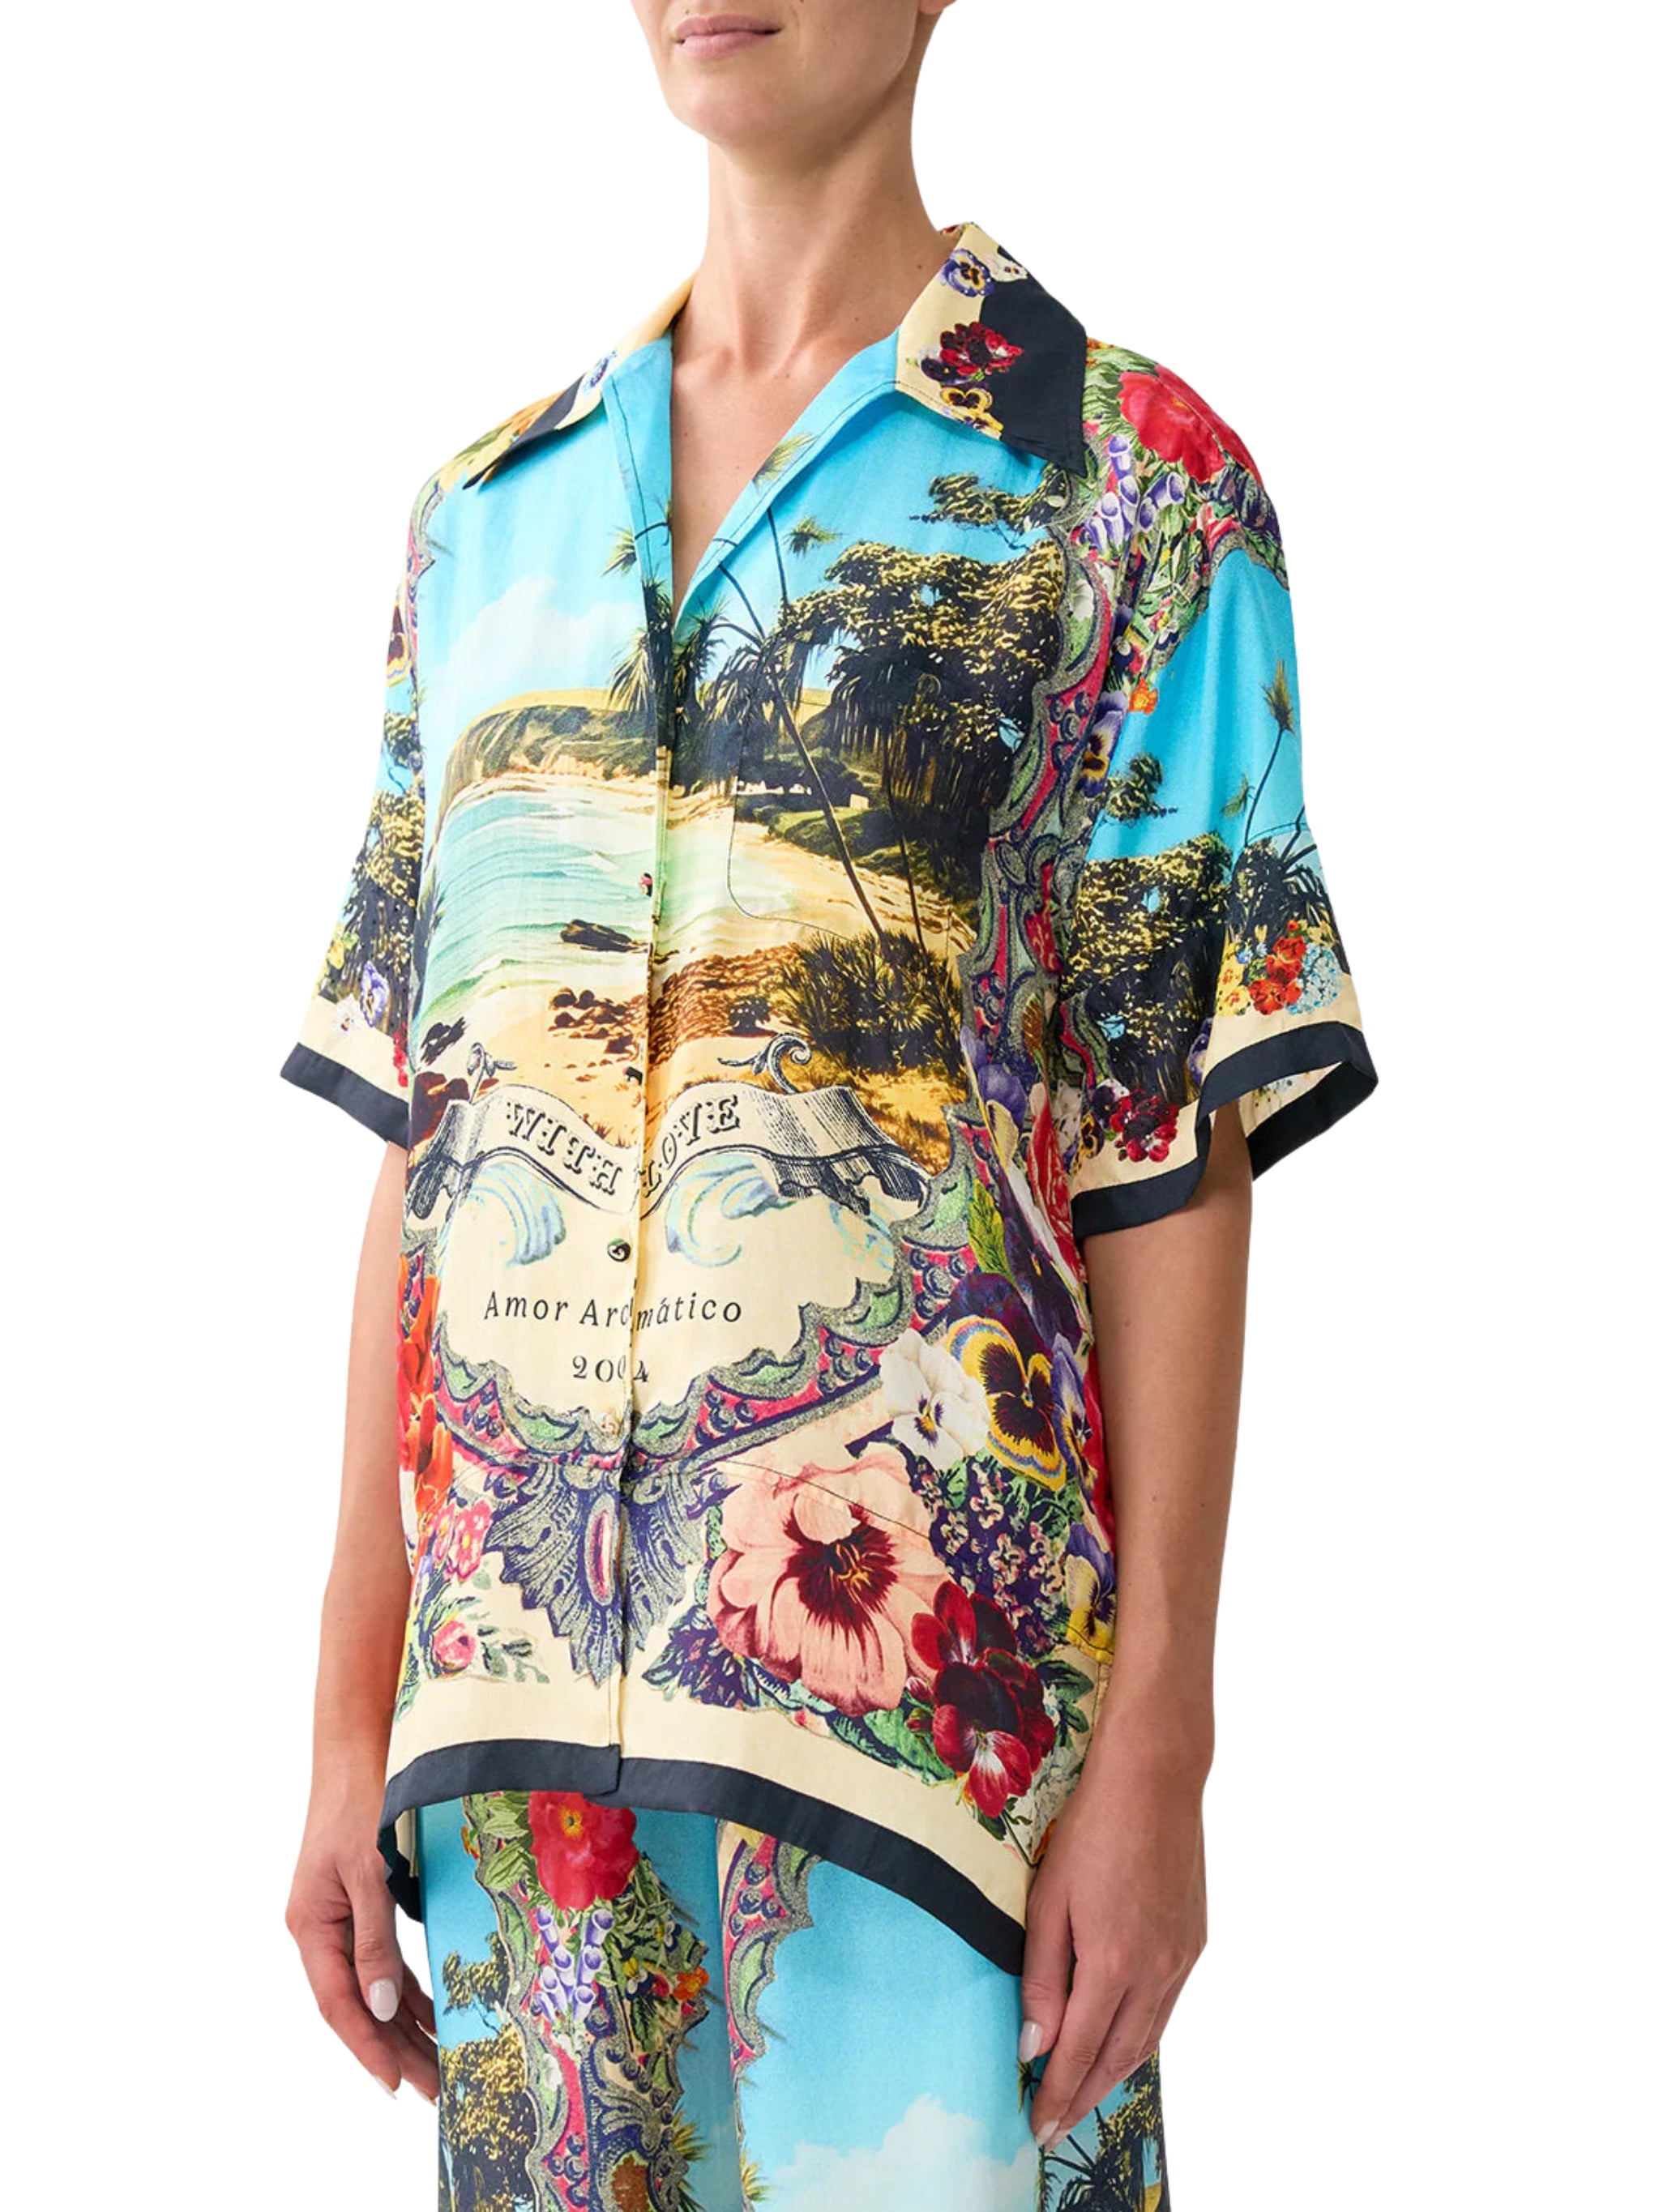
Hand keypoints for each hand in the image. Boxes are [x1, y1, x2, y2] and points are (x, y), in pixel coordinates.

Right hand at [286, 1793, 438, 2101]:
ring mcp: (340, 1917)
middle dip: (394, 2047)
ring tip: (439, 2064)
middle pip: (357, 2004)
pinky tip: (434, 2010)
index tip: (396, 2084)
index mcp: (311, 1926)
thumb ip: (374, 1941)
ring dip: (405, 2024)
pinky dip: (408, 1987)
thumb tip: (383, 2007)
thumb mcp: (370, 1871)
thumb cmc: (362, 1800)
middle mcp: (321, 1928)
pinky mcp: (363, 1902)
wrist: (360, 1747)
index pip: (339, 2004)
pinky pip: (384, 1959)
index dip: (367, 2047)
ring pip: (373, 1986)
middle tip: (435, 2088)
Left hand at [1020, 1725, 1206, 2144]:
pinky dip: (1141, 2038)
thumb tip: (1035, 2044)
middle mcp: (1155, 1972)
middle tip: (1057, 2126)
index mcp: (1114, 1963)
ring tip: (1086, 2097)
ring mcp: (1182, 1959)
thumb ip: (1041, 1976)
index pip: (1081, 2052)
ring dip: (1115, 2074)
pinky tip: (1123, 2043)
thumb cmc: (1092, 1831)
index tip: (1039, 2127)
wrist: (1156, 1781)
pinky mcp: (1194, 1942)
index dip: (1058, 2094)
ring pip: (1147, 2038)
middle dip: (1086, 2096)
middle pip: (1118, 2057)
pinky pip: (1165, 2009)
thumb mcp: (1049, 1900)